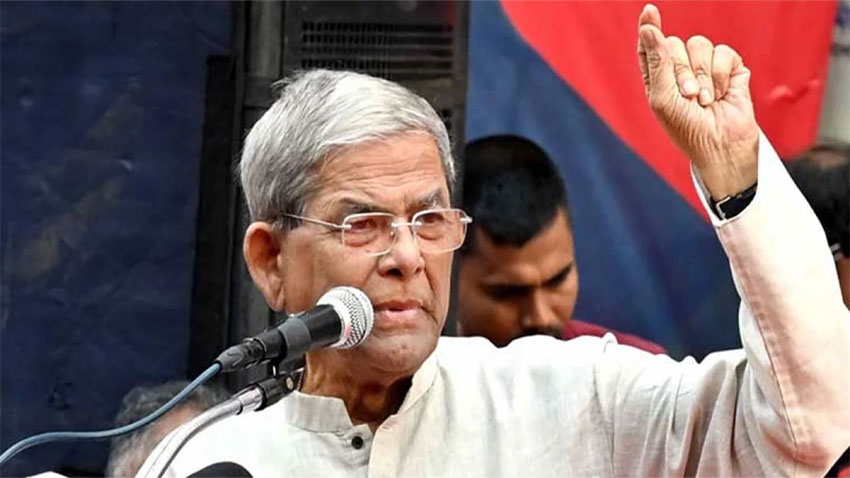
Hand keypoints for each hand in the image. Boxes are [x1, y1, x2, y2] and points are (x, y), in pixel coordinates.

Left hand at [637, 4, 758, 199]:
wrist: (720, 145)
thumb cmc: (686, 128)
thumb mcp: (662, 97)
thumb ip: (657, 61)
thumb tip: (649, 27)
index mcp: (658, 77)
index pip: (650, 45)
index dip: (649, 28)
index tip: (649, 11)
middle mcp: (680, 70)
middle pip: (675, 43)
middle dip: (681, 71)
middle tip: (688, 97)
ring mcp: (706, 67)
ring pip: (700, 45)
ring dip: (702, 75)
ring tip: (705, 100)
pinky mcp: (731, 69)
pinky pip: (723, 52)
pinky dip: (721, 75)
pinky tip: (722, 95)